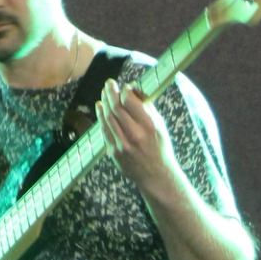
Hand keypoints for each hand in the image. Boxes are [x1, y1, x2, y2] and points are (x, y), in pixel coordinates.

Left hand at [98, 78, 179, 194]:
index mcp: (149, 126)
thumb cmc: (160, 147)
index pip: (130, 101)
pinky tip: (100, 108)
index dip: (125, 91)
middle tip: (109, 84)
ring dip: (104, 103)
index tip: (125, 87)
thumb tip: (133, 90)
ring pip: (107, 118)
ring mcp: (122, 145)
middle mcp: (135, 135)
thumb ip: (147, 108)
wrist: (156, 175)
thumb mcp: (160, 125)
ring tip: (104, 93)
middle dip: (110, 92)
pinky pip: (104, 130)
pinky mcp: (114, 153)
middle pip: (116, 108)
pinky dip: (100, 117)